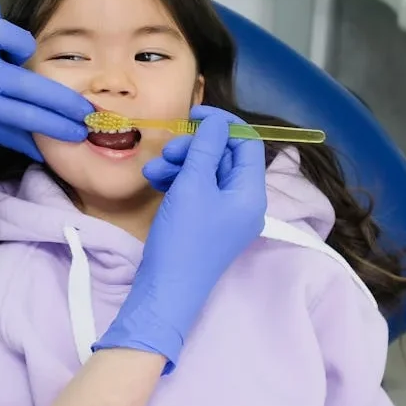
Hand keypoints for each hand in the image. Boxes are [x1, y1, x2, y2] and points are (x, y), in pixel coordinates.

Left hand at [0, 0, 90, 160]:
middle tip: (86, 107)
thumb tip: (43, 153)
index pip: (28, 118)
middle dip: (63, 99)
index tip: (83, 130)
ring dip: (19, 43)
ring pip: (7, 37)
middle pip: (31, 86)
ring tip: (21, 53)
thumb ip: (6, 135)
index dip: (59, 125)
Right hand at [94, 106, 267, 370]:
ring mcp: (224, 215)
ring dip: (180, 164)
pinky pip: (196, 191)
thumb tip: (217, 122)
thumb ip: (206, 148)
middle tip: (168, 151)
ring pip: (205, 173)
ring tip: (154, 170)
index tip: (194, 115)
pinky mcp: (204, 225)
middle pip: (224, 158)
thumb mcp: (193, 185)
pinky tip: (155, 180)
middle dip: (194, 148)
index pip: (246, 144)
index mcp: (251, 193)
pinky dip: (177, 181)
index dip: (222, 125)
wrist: (166, 289)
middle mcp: (243, 203)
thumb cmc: (184, 237)